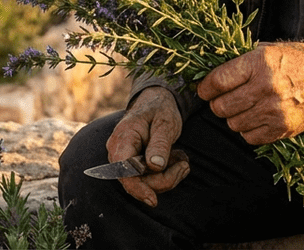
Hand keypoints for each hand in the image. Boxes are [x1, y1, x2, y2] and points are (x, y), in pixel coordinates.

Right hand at [105, 86, 190, 206]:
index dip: (137, 188)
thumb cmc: (159, 109)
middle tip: (186, 163)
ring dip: (168, 176)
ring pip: (145, 183)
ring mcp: (124, 160)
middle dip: (165, 178)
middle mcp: (118, 151)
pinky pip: (148, 180)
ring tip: (182, 158)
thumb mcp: (165, 123)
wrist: (156, 103)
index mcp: (123, 138)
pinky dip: (165, 174)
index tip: (153, 200)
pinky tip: (175, 159)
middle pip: (137, 180)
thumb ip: (160, 144)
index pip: (123, 169)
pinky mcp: (133, 166)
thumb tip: (155, 166)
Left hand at [197, 42, 303, 144]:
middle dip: (217, 104)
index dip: (205, 87)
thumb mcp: (268, 49)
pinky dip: (248, 130)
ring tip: (244, 107)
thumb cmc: (296, 61)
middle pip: (222, 106)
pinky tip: (256, 117)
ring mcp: (275, 110)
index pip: (218, 81)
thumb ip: (241, 60)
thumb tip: (210, 72)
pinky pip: (250, 137)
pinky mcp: (282, 128)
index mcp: (260, 63)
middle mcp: (266, 87)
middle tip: (223, 99)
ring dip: (234, 117)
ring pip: (234, 124)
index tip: (203, 90)